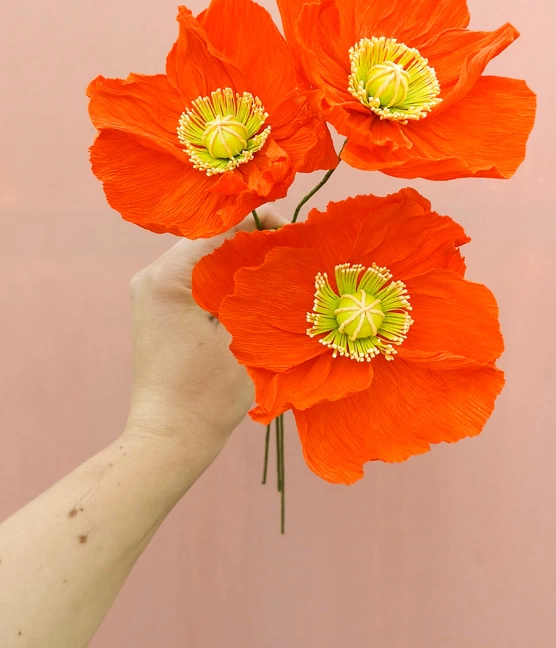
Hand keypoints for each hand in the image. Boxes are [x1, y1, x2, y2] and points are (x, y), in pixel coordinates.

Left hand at [124, 206, 287, 474]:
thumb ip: (264, 292)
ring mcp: (154, 292)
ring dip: (242, 259)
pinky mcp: (161, 308)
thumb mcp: (244, 338)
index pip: (219, 229)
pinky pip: (199, 277)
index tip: (294, 232)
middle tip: (293, 250)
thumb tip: (292, 256)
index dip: (260, 223)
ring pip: (207, 257)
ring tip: (280, 268)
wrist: (170, 439)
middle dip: (254, 240)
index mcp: (168, 277)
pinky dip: (228, 278)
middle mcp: (154, 276)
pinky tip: (257, 290)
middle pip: (212, 239)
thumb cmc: (207, 395)